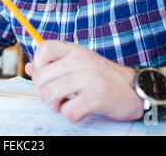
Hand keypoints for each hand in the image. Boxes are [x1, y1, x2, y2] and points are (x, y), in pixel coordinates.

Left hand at [25, 40, 142, 122]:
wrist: (136, 88)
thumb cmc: (104, 77)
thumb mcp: (78, 64)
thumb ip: (54, 65)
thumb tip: (29, 68)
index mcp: (74, 50)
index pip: (43, 49)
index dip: (38, 66)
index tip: (49, 77)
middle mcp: (80, 60)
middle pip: (41, 78)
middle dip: (43, 93)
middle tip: (56, 98)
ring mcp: (88, 77)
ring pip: (50, 94)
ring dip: (54, 106)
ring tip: (64, 105)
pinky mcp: (97, 96)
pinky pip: (69, 111)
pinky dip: (71, 115)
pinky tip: (79, 110)